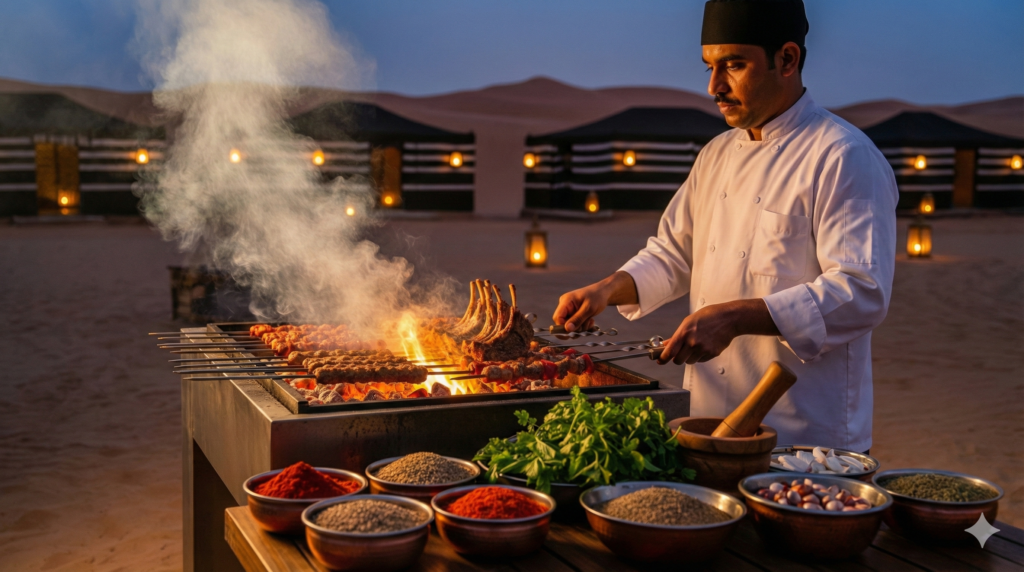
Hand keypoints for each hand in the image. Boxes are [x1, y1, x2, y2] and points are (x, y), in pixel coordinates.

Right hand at [553, 271, 638, 331]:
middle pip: (563, 323)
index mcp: (566, 301)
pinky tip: (590, 321)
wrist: (604, 293)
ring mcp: (570, 310)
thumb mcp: (589, 308)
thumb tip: (567, 329)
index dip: (563, 326)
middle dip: (574, 328)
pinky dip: (583, 326)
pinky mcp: (575, 314)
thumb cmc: (597, 296)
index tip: (573, 332)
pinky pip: (576, 324)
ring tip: (590, 321)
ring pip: (570, 326)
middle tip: (585, 327)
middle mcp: (565, 306)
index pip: (557, 317)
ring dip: (581, 327)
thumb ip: (577, 319)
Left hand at [657, 299, 777, 364]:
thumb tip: (666, 344)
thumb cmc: (709, 316)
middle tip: (680, 352)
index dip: (663, 358)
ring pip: (689, 361)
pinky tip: (704, 346)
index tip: (660, 360)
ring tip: (695, 345)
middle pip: (678, 360)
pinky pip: (700, 360)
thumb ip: (677, 335)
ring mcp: (702, 349)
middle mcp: (692, 342)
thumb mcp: (689, 321)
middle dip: (677, 357)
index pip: (669, 351)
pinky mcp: (711, 354)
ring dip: (689, 357)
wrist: (728, 319)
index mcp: (684, 332)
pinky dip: (699, 356)